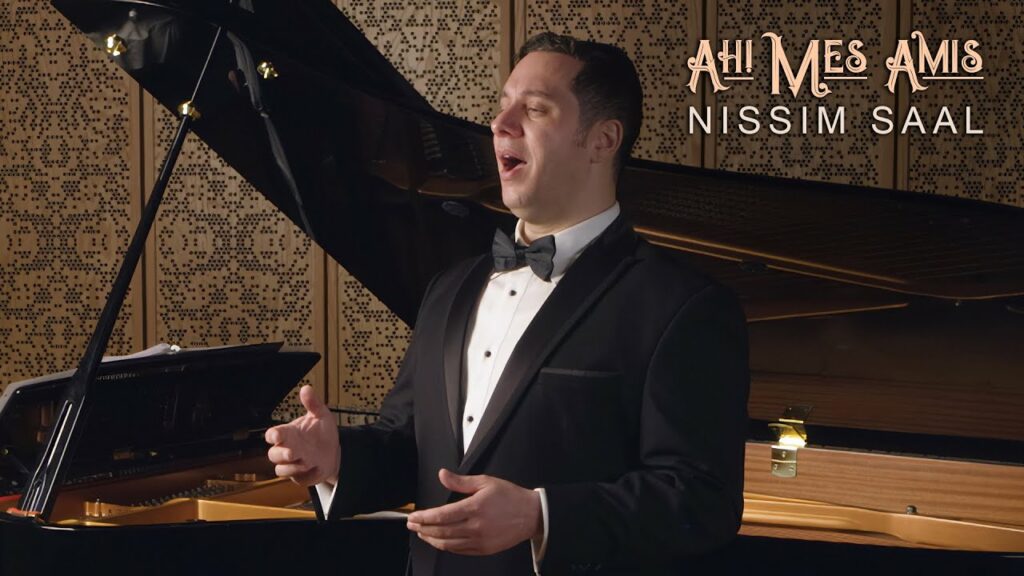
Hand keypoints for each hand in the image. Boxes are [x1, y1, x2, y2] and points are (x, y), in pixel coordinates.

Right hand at [265, 385, 339, 485]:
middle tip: (292, 452)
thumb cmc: (323, 433)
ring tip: (307, 461)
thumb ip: (313, 403)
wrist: (334, 452)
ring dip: (292, 467)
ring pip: (281, 470)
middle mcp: (287, 449)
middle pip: (272, 454)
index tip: (276, 435)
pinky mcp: (300, 476)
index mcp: (289, 433)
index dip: (272, 435)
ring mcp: (292, 464)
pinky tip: (316, 468)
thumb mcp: (321, 415)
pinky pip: (297, 479)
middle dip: (281, 454)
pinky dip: (305, 475)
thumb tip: (306, 388)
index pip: (273, 434)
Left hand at [406, 469, 541, 555]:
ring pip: (448, 543)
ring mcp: (479, 541)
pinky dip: (446, 546)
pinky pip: (459, 550)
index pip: (441, 515)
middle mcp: (475, 527)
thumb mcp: (485, 482)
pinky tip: (440, 541)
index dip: (424, 517)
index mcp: (474, 508)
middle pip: (441, 531)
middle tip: (412, 524)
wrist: (531, 515)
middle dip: (422, 528)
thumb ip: (460, 481)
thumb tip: (442, 475)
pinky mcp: (484, 550)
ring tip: (422, 533)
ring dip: (431, 539)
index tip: (413, 516)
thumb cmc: (510, 497)